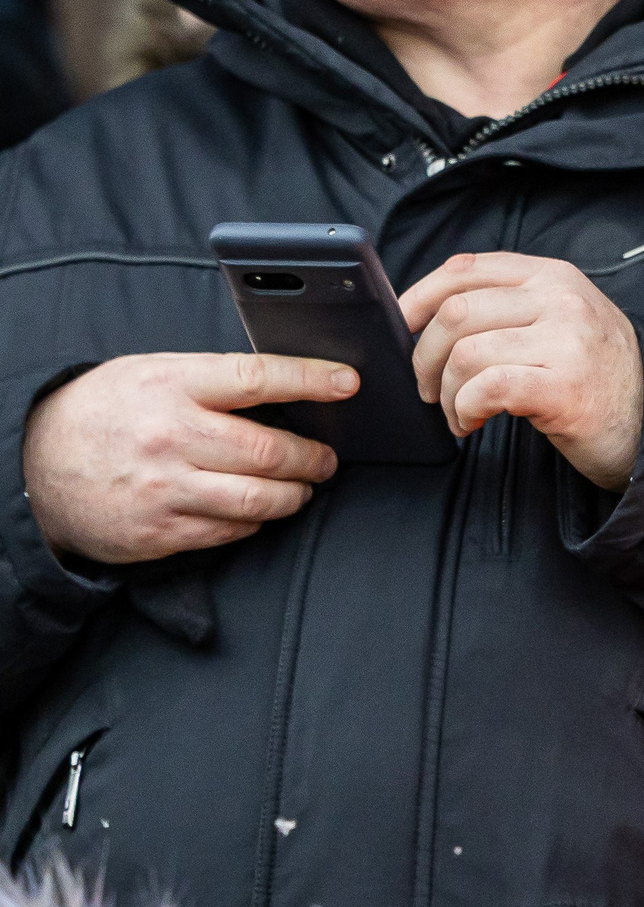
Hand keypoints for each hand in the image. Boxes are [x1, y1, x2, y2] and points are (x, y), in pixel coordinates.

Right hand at [23, 353, 349, 564]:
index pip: (257, 378)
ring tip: (302, 487)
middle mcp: (170, 437)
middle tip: (326, 458)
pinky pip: (232, 530)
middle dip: (314, 457)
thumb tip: (287, 387)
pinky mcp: (160, 531)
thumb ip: (212, 381)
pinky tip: (257, 509)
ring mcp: (165, 488)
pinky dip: (256, 521)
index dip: (311, 380)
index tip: (348, 383)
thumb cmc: (104, 412)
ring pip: (260, 499)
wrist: (33, 464)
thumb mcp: (150, 375)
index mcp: (170, 386)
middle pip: (271, 451)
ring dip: (295, 496)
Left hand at [402, 253, 641, 490]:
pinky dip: (465, 409)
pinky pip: (486, 389)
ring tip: (458, 413)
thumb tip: (434, 311)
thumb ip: (515, 304)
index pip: (468, 268)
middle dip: (425, 356)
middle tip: (429, 388)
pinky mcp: (563, 387)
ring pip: (466, 354)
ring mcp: (566, 342)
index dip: (420, 296)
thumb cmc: (599, 379)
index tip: (403, 326)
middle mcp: (561, 301)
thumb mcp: (564, 322)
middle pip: (457, 312)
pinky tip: (472, 422)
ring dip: (447, 392)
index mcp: (554, 277)